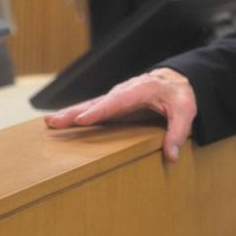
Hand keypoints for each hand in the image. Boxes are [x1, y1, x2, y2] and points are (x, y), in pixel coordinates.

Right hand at [44, 68, 197, 161]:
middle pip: (97, 103)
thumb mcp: (186, 112)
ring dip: (70, 113)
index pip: (117, 101)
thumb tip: (171, 156)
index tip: (83, 119)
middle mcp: (124, 91)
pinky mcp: (113, 103)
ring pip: (91, 105)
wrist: (175, 80)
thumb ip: (177, 132)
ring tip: (50, 123)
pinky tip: (61, 121)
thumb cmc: (180, 95)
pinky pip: (93, 108)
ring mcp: (117, 96)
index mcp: (141, 90)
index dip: (100, 111)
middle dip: (75, 112)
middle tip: (54, 122)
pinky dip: (76, 114)